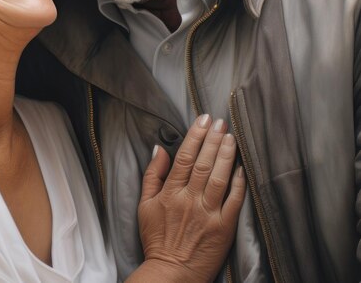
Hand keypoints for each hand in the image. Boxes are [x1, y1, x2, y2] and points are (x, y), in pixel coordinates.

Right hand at [128, 115, 245, 282]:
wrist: (171, 274)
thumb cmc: (157, 239)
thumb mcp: (145, 205)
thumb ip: (152, 175)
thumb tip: (159, 149)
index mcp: (170, 193)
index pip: (185, 158)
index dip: (195, 136)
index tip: (203, 120)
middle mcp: (189, 200)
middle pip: (203, 164)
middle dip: (212, 139)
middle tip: (220, 122)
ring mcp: (208, 214)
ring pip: (219, 178)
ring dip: (226, 155)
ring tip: (231, 137)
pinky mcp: (223, 229)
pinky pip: (233, 202)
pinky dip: (238, 183)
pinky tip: (242, 168)